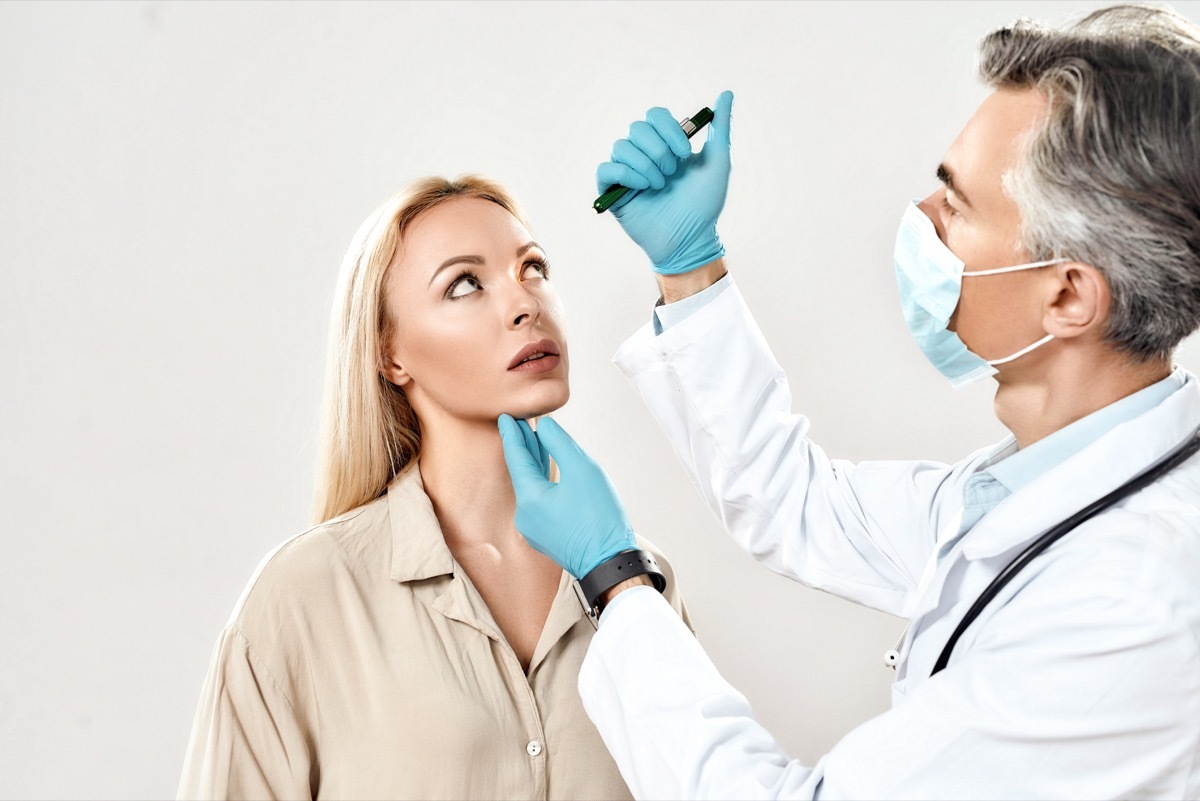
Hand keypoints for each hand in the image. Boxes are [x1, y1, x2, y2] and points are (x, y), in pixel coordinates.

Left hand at [498, 414, 636, 578]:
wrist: (611, 563)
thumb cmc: (600, 519)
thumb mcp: (583, 471)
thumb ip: (560, 444)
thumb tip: (544, 426)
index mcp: (530, 499)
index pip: (516, 458)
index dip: (512, 434)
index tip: (505, 417)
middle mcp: (525, 515)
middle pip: (522, 472)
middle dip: (523, 446)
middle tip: (520, 421)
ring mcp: (534, 528)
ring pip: (531, 486)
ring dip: (534, 463)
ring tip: (536, 439)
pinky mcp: (546, 535)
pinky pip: (539, 500)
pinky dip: (542, 481)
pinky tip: (548, 469)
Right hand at [597, 90, 733, 274]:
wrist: (691, 238)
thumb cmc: (705, 205)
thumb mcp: (718, 162)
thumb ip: (720, 128)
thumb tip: (727, 93)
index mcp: (665, 145)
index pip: (654, 116)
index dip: (668, 128)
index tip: (684, 152)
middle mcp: (643, 155)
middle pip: (637, 128)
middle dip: (658, 149)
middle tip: (672, 173)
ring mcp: (627, 173)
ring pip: (621, 146)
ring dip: (645, 165)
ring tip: (660, 186)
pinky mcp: (613, 192)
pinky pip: (607, 169)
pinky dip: (626, 174)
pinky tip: (644, 188)